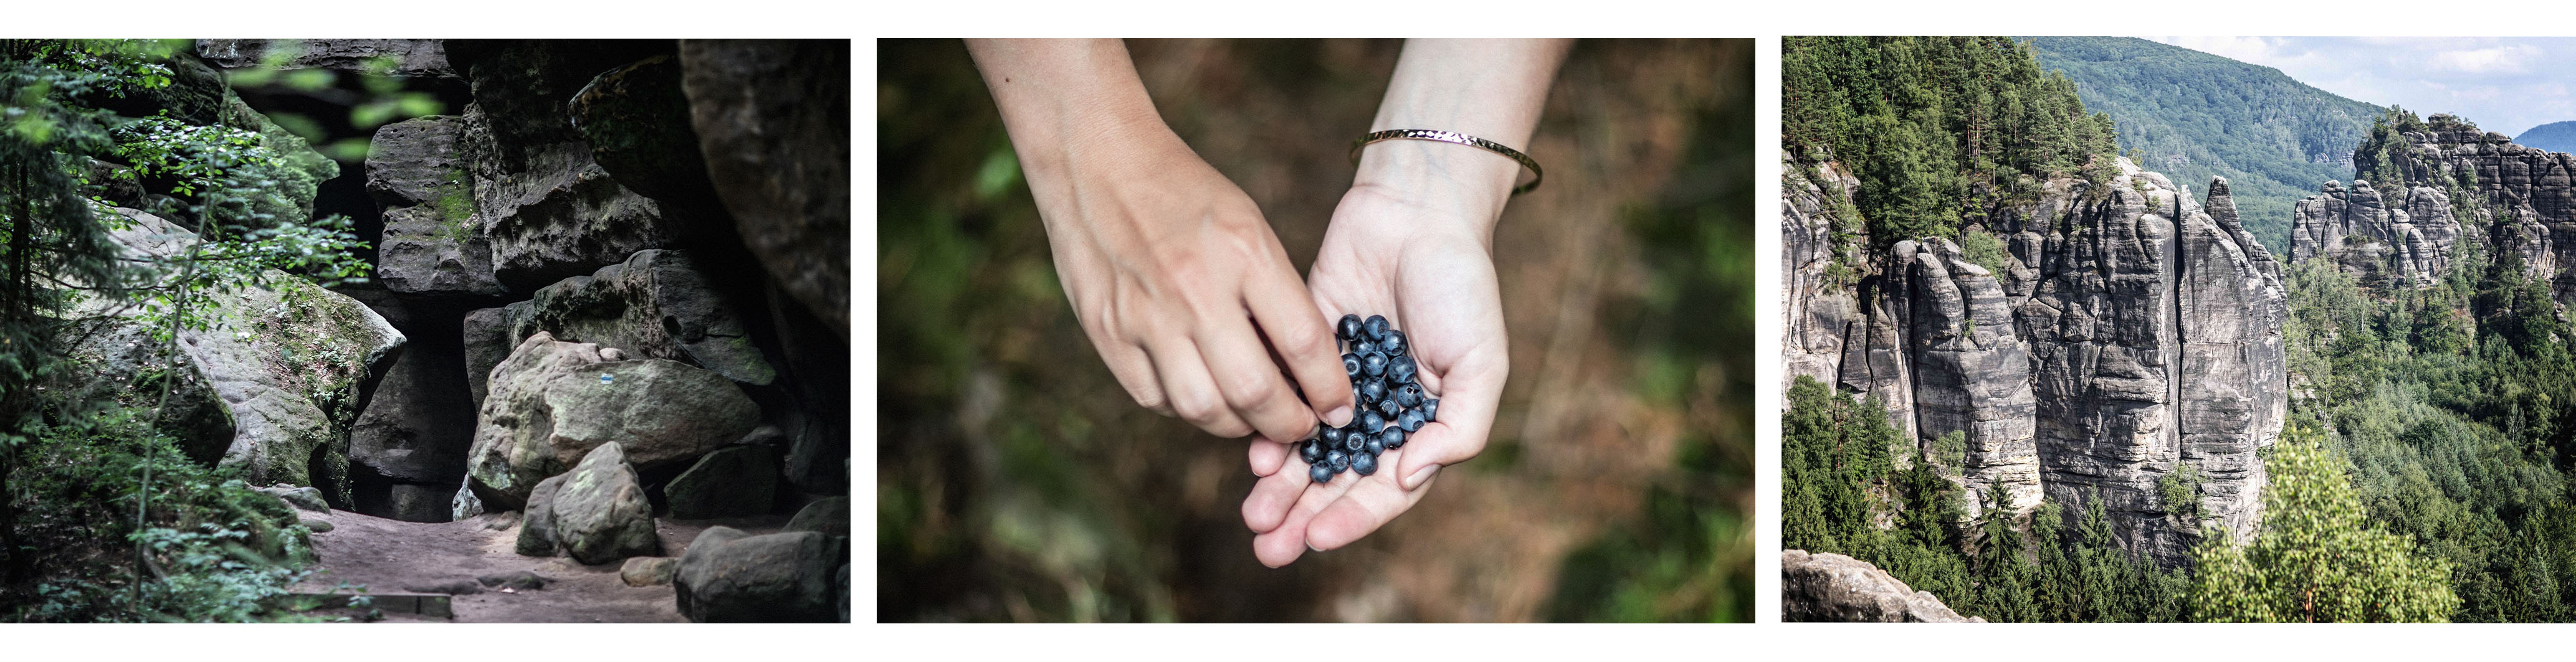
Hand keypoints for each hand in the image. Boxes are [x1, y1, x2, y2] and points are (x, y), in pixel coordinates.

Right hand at [968, 39, 1356, 442]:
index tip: (1340, 409)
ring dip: (1237, 425)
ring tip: (1251, 415)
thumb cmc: (1186, 194)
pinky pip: (1155, 398)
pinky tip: (1200, 391)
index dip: (1330, 389)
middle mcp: (1194, 288)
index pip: (1304, 342)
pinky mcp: (1106, 332)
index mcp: (1243, 251)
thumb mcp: (1247, 225)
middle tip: (1301, 427)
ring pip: (1202, 409)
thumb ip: (1275, 292)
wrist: (1095, 162)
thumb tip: (1305, 367)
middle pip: (1254, 391)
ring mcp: (1144, 315)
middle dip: (1289, 425)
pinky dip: (1184, 407)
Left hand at [1237, 175, 1511, 567]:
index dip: (1353, 518)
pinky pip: (1281, 400)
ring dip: (1280, 487)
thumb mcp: (1482, 361)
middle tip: (1268, 547)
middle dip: (1304, 516)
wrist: (1415, 210)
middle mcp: (1378, 411)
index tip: (1317, 538)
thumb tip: (1412, 474)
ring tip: (1253, 515)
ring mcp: (1339, 383)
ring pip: (1304, 450)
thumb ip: (1459, 427)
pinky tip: (1252, 454)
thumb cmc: (1461, 285)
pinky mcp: (1304, 350)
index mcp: (1424, 422)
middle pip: (1337, 480)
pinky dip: (1266, 431)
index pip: (1385, 487)